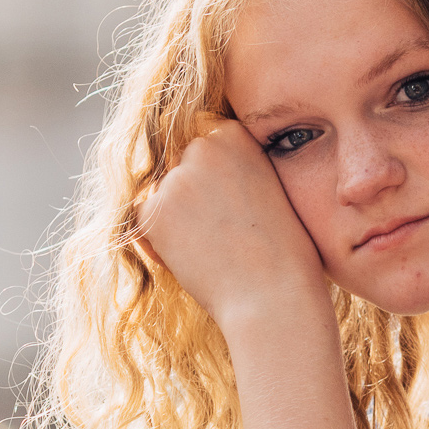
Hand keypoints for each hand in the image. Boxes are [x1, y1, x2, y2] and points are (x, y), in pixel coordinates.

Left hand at [136, 120, 331, 334]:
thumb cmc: (285, 251)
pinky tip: (189, 259)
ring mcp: (175, 179)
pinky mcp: (152, 212)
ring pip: (162, 196)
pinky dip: (157, 241)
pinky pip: (142, 221)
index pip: (205, 150)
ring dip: (176, 220)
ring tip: (210, 250)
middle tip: (221, 234)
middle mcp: (202, 147)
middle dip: (193, 197)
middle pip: (181, 169)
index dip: (215, 181)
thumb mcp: (272, 188)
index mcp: (235, 135)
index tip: (234, 209)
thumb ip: (238, 170)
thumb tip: (207, 178)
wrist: (273, 294)